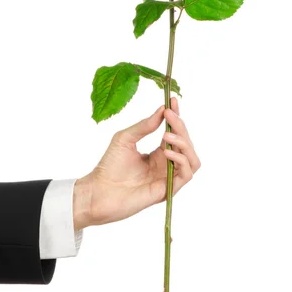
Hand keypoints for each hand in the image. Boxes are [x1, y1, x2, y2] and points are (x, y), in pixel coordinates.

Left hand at [73, 97, 200, 228]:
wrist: (99, 191)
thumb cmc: (109, 166)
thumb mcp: (125, 138)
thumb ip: (144, 125)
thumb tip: (162, 110)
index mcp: (158, 154)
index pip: (175, 134)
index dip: (177, 117)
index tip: (173, 101)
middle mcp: (166, 166)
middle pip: (186, 144)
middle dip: (180, 127)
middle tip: (169, 115)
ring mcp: (168, 178)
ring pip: (192, 159)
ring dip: (184, 144)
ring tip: (166, 135)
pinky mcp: (167, 190)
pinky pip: (186, 174)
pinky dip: (180, 160)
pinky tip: (166, 152)